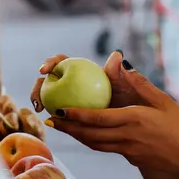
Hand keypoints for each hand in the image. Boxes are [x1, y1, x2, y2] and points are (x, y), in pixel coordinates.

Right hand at [31, 51, 146, 112]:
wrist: (140, 124)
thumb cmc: (137, 102)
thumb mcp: (131, 89)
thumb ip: (120, 73)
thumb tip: (116, 54)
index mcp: (87, 72)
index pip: (64, 61)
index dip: (52, 62)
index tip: (45, 70)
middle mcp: (77, 84)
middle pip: (52, 79)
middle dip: (39, 85)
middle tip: (38, 97)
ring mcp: (74, 100)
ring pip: (52, 97)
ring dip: (41, 100)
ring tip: (40, 109)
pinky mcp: (75, 116)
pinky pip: (61, 115)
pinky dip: (54, 117)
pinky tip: (51, 122)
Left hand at [46, 67, 178, 178]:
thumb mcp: (164, 101)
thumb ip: (141, 85)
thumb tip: (122, 65)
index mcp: (134, 121)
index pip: (98, 119)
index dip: (76, 115)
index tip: (59, 109)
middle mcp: (127, 138)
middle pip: (89, 135)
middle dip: (68, 128)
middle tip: (51, 120)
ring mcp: (128, 152)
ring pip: (95, 144)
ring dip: (77, 137)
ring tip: (63, 128)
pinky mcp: (132, 159)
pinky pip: (107, 149)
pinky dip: (93, 141)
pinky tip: (87, 136)